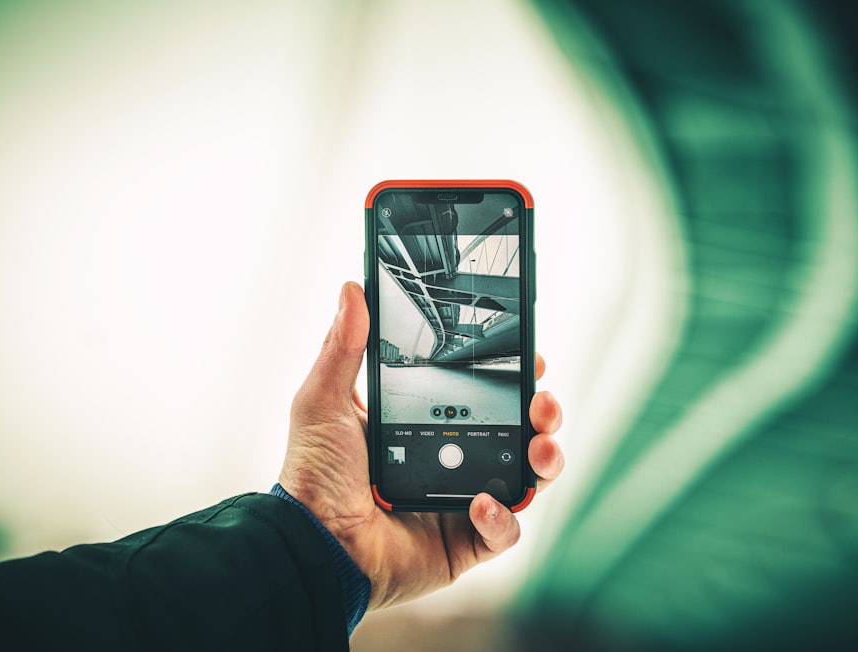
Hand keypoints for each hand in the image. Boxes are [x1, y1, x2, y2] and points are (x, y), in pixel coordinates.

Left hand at [278, 282, 563, 609]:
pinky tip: (482, 504)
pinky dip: (502, 518)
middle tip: (543, 402)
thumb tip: (352, 290)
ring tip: (540, 447)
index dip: (512, 377)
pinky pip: (503, 532)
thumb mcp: (325, 400)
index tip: (528, 357)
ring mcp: (461, 502)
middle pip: (518, 433)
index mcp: (426, 425)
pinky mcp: (464, 544)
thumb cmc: (314, 475)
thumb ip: (343, 346)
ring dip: (545, 460)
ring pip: (526, 480)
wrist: (313, 543)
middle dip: (543, 415)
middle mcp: (451, 461)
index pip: (483, 395)